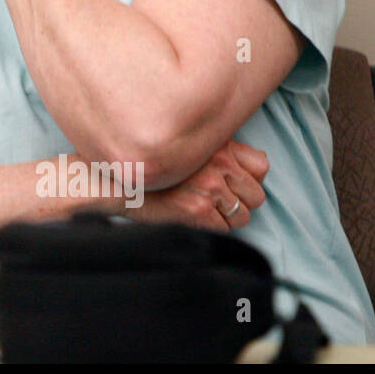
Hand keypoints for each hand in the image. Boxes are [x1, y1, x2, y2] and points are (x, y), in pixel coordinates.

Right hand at [128, 139, 267, 231]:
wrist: (113, 179)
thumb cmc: (147, 164)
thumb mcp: (185, 144)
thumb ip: (217, 152)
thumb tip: (249, 169)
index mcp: (218, 145)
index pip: (261, 166)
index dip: (248, 177)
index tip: (233, 181)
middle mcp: (218, 164)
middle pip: (255, 194)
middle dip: (238, 200)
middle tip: (213, 197)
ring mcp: (209, 188)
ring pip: (242, 215)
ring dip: (225, 216)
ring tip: (201, 206)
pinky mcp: (198, 211)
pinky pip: (224, 229)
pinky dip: (211, 227)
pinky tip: (191, 215)